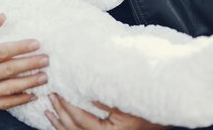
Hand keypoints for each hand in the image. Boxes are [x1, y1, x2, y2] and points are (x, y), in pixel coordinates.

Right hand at [0, 14, 48, 111]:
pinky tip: (31, 94)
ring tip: (44, 77)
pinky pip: (3, 104)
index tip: (37, 44)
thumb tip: (3, 16)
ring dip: (29, 83)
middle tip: (46, 60)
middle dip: (30, 64)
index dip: (21, 47)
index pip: (2, 52)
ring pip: (9, 88)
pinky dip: (19, 100)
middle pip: (9, 70)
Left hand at [46, 93, 170, 129]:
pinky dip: (67, 128)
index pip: (82, 120)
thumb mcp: (125, 100)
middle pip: (75, 129)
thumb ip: (103, 96)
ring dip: (59, 123)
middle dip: (60, 113)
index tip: (57, 93)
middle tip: (50, 97)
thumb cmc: (146, 106)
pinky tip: (58, 121)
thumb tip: (82, 86)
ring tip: (48, 111)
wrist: (164, 112)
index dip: (67, 106)